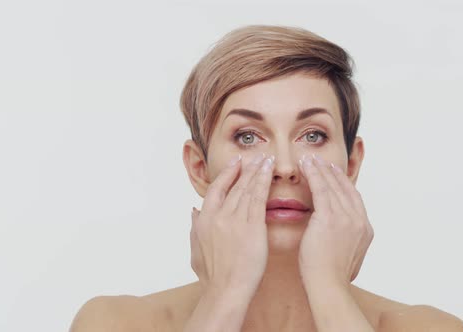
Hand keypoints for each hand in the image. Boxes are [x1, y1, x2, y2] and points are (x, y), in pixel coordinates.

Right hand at [190, 152, 274, 294]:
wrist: (226, 289)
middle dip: (246, 169)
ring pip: (248, 188)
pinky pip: (259, 198)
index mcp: (204, 220)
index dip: (227, 174)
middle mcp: (218, 215)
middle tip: (256, 156)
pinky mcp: (252, 226)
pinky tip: (269, 172)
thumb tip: (193, 211)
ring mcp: (235, 219)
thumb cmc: (213, 276)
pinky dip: (264, 183)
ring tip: (267, 159)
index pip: (216, 189)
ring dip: (257, 171)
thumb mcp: (195, 250)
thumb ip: (194, 228)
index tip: (236, 164)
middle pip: (234, 186)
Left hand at [297, 153, 373, 284]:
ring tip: (311, 159)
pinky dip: (313, 174)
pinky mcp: (330, 217)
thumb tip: (339, 239)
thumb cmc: (330, 276)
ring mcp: (347, 218)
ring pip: (332, 186)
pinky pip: (321, 189)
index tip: (335, 173)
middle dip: (332, 173)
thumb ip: (345, 241)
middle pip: (345, 189)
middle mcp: (360, 220)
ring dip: (321, 169)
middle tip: (323, 161)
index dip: (344, 184)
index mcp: (365, 230)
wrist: (328, 285)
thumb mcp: (346, 256)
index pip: (354, 199)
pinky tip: (306, 165)